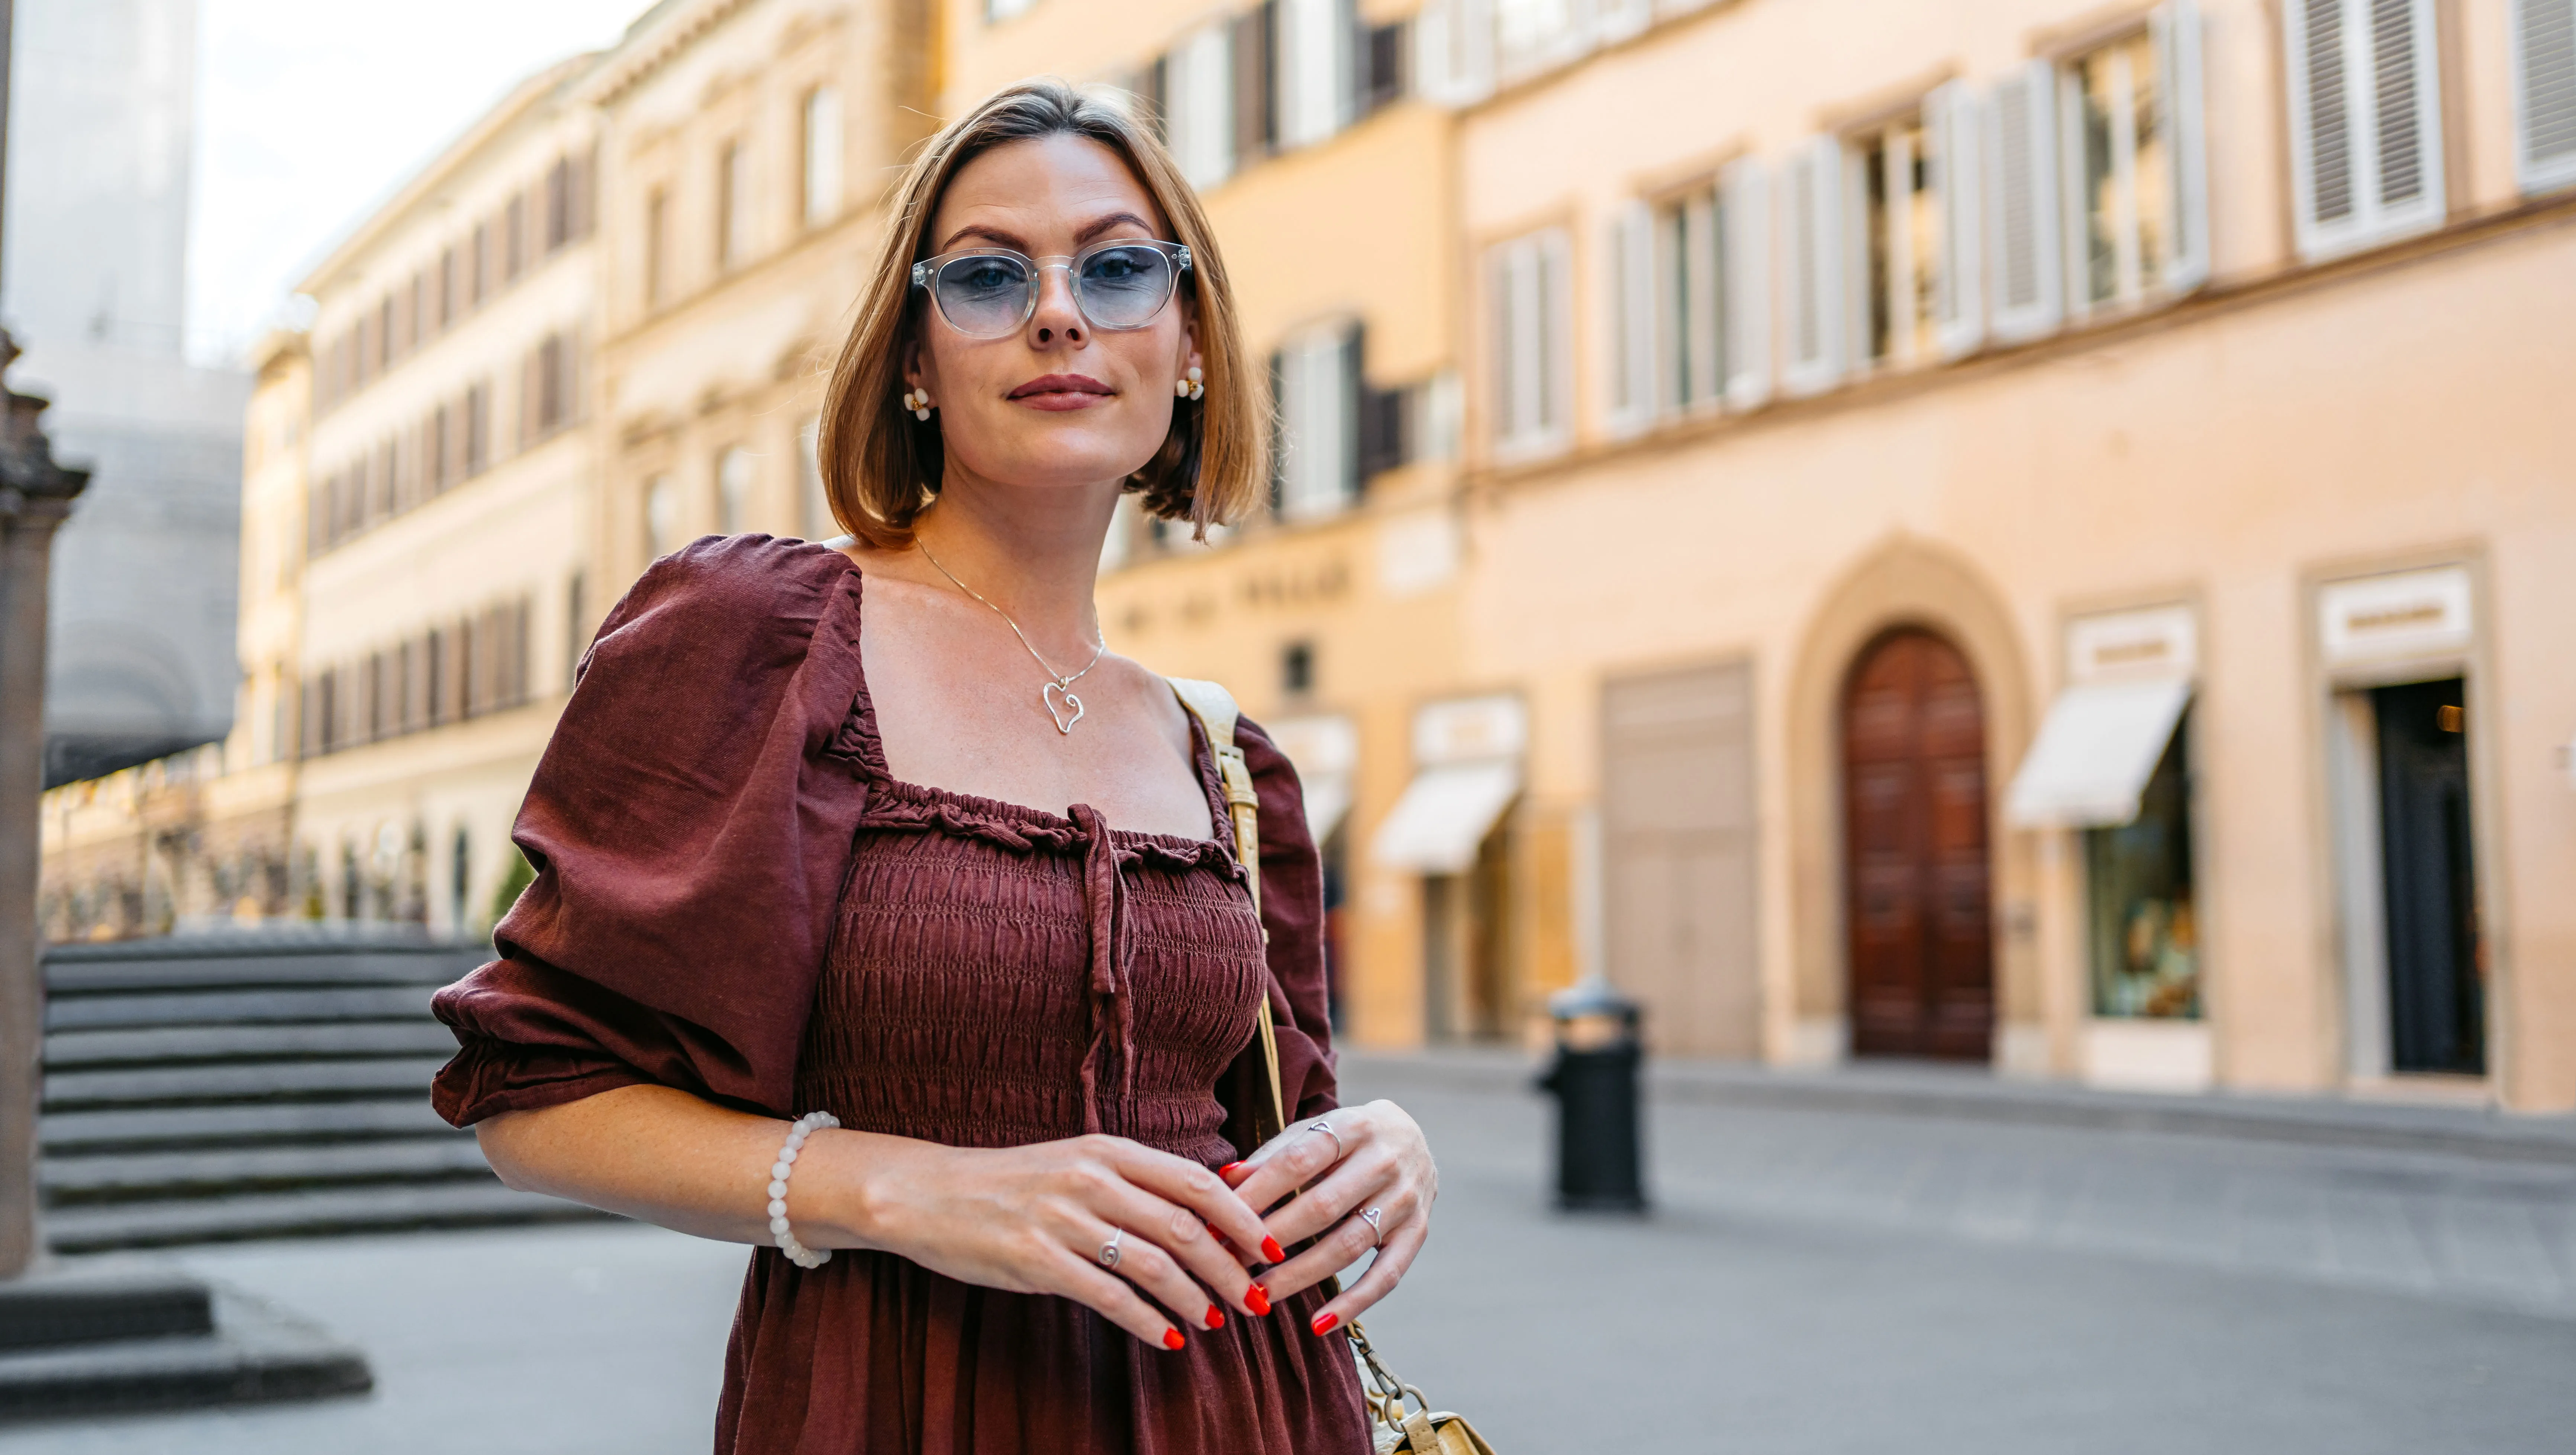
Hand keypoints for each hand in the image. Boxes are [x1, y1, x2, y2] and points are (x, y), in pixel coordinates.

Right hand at [812, 1132, 1274, 1348]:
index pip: (1196, 1182)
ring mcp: (1062, 1219)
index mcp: (1108, 1150)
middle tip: (1253, 1299)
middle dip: (1228, 1268)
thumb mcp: (1078, 1164)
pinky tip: (1167, 1338)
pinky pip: (1108, 1296)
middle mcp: (1091, 1178)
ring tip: (1215, 1321)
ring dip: (1193, 1298)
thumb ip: (1135, 1184)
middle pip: (1185, 1226)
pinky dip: (1146, 1322)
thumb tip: (1207, 1213)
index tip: (1271, 1249)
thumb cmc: (1012, 1182)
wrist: (928, 1193)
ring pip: (1153, 1264)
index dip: (1242, 1218)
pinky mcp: (1036, 1259)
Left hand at [1221, 1100, 1436, 1333]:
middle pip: (1322, 1207)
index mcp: (1354, 1126)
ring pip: (1348, 1245)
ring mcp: (1405, 1199)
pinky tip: (1318, 1325)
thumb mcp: (1312, 1131)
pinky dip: (1353, 1304)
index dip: (1256, 1194)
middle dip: (1270, 1239)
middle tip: (1230, 1262)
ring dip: (1299, 1275)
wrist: (1411, 1137)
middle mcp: (1385, 1161)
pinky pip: (1386, 1276)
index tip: (1218, 1222)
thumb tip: (1226, 1179)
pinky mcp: (1417, 1232)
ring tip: (1259, 1294)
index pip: (1298, 1162)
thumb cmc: (1345, 1139)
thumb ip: (1273, 1154)